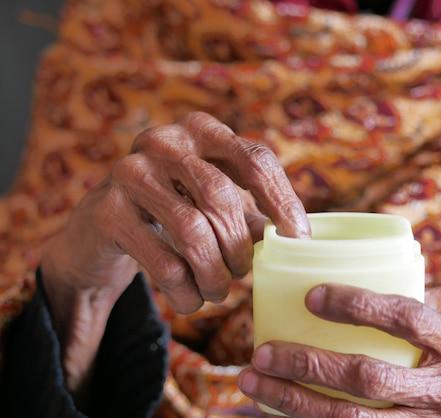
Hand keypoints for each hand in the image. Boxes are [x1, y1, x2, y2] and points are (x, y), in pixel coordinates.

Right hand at [39, 112, 309, 394]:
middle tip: (243, 273)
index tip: (298, 239)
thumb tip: (295, 236)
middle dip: (240, 246)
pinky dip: (186, 291)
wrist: (101, 229)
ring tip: (218, 291)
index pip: (255, 160)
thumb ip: (251, 213)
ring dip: (214, 274)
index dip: (282, 203)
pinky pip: (164, 262)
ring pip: (192, 231)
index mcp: (201, 130)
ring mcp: (130, 172)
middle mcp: (164, 142)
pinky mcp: (107, 212)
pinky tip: (190, 300)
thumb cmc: (174, 213)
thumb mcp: (213, 204)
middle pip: (222, 197)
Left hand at [238, 285, 440, 417]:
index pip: (406, 318)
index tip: (309, 297)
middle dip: (309, 364)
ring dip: (295, 401)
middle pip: (370, 377)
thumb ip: (416, 295)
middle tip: (263, 351)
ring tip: (253, 381)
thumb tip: (353, 265)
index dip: (357, 305)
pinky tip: (274, 411)